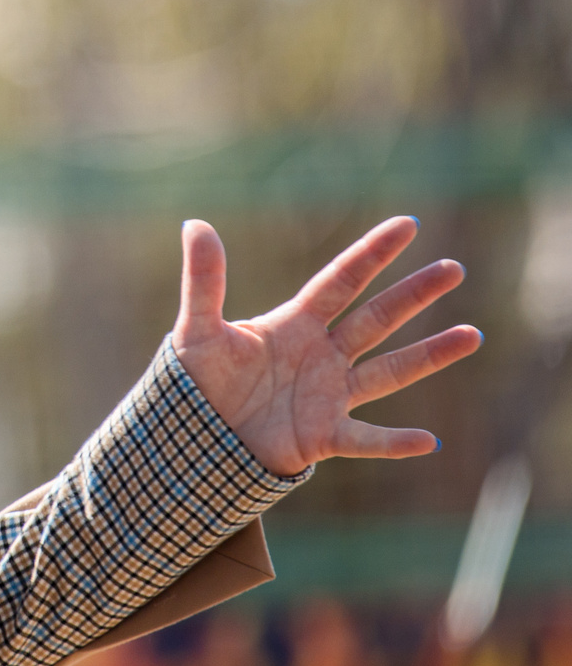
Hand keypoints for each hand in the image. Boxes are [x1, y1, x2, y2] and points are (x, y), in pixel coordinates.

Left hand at [171, 216, 481, 476]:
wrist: (194, 434)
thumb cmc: (198, 379)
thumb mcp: (199, 328)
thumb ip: (203, 280)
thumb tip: (196, 223)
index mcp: (295, 324)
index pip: (342, 280)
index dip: (373, 253)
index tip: (409, 224)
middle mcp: (322, 355)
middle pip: (376, 318)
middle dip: (414, 294)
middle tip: (454, 269)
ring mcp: (329, 395)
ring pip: (389, 371)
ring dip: (429, 356)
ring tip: (472, 334)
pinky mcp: (323, 436)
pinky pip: (366, 439)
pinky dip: (394, 442)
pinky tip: (428, 441)